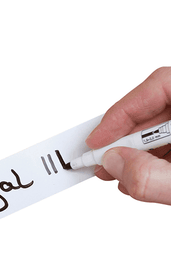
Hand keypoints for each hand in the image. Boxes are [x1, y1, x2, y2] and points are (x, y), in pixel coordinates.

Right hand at [86, 67, 170, 203]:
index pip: (159, 86)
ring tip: (117, 172)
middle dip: (123, 139)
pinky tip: (136, 175)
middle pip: (154, 109)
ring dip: (132, 152)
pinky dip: (148, 160)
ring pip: (159, 128)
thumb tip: (114, 163)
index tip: (98, 140)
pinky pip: (167, 143)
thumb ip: (151, 176)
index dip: (121, 112)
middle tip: (101, 161)